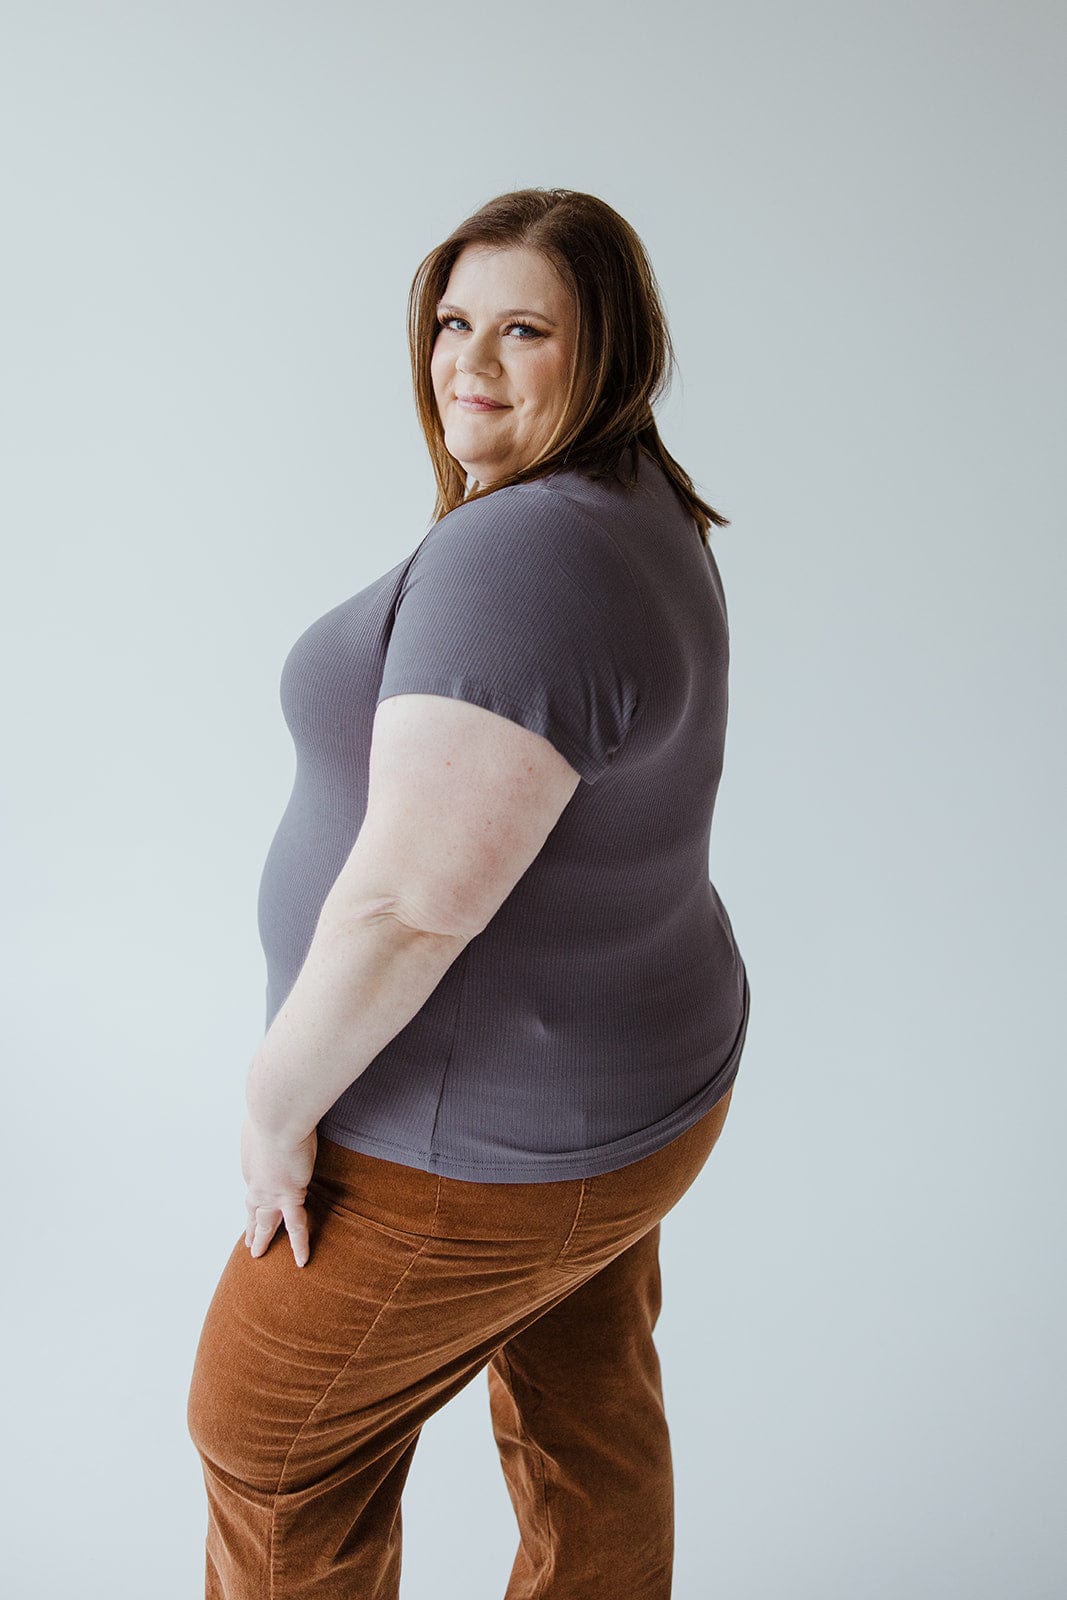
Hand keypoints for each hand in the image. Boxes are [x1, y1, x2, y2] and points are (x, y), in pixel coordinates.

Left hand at [240, 1114, 317, 1266]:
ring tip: (257, 1254)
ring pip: (265, 1222)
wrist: (277, 1114)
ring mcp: (270, 1192)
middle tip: (248, 1241)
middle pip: (252, 1208)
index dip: (256, 1194)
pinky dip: (299, 1245)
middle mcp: (256, 1180)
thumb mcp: (265, 1115)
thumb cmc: (272, 1107)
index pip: (255, 1182)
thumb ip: (270, 1120)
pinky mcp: (289, 1195)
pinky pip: (296, 1227)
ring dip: (261, 1238)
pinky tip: (301, 1261)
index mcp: (251, 1160)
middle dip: (251, 1225)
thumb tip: (272, 1108)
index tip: (258, 1198)